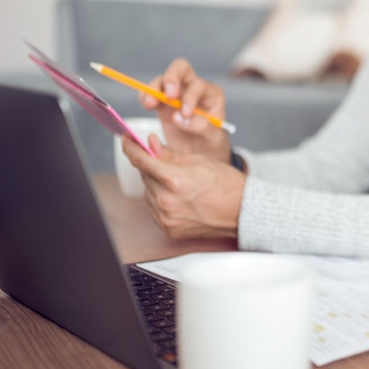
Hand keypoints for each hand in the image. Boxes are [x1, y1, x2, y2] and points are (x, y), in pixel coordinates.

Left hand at [122, 134, 242, 239]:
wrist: (243, 212)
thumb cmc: (227, 186)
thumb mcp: (199, 161)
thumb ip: (169, 154)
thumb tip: (151, 145)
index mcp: (174, 179)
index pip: (141, 160)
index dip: (130, 147)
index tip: (126, 140)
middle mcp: (167, 200)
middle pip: (145, 176)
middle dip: (151, 166)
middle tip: (164, 161)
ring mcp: (166, 217)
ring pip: (149, 193)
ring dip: (156, 184)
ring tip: (179, 183)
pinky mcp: (169, 228)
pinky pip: (155, 209)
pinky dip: (161, 200)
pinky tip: (178, 197)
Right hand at [141, 58, 230, 161]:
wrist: (202, 153)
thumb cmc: (212, 142)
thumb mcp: (213, 137)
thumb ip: (200, 126)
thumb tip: (178, 117)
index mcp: (211, 94)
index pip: (199, 85)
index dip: (190, 97)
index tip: (185, 113)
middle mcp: (193, 89)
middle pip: (180, 68)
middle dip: (171, 78)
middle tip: (168, 95)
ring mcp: (176, 94)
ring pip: (162, 79)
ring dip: (153, 89)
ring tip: (150, 104)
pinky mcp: (162, 104)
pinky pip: (150, 93)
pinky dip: (145, 96)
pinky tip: (147, 106)